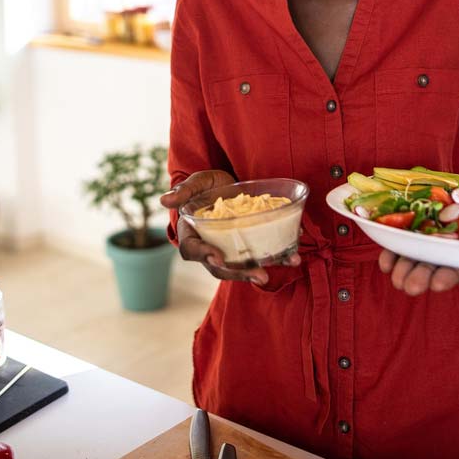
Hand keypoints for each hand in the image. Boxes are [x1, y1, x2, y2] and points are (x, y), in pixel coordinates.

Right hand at [159, 170, 301, 285]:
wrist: (226, 186)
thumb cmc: (206, 186)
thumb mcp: (196, 183)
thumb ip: (183, 191)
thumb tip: (164, 200)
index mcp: (193, 235)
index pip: (192, 251)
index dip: (204, 255)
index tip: (218, 257)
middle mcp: (212, 247)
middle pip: (222, 267)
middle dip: (240, 272)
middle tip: (260, 275)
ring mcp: (232, 249)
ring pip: (244, 265)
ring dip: (266, 269)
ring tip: (286, 265)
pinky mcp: (250, 244)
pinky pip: (263, 254)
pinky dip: (280, 255)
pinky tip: (294, 253)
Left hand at [378, 249, 458, 296]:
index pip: (456, 269)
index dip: (447, 276)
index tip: (438, 284)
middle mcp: (442, 252)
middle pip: (430, 266)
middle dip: (420, 277)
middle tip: (410, 286)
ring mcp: (423, 243)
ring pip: (411, 258)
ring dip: (401, 267)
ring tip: (395, 275)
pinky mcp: (407, 232)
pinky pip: (396, 245)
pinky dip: (389, 254)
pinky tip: (384, 260)